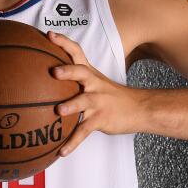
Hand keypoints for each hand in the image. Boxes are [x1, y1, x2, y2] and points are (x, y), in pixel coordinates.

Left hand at [47, 31, 141, 155]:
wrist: (139, 108)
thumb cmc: (111, 95)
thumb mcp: (96, 81)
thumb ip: (76, 77)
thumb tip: (48, 74)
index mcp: (90, 74)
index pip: (77, 52)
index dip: (63, 42)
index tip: (49, 35)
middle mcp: (94, 84)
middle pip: (81, 72)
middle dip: (68, 71)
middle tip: (54, 72)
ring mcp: (98, 102)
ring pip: (83, 102)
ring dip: (71, 106)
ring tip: (58, 111)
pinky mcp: (101, 119)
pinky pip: (84, 131)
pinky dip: (72, 142)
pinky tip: (61, 152)